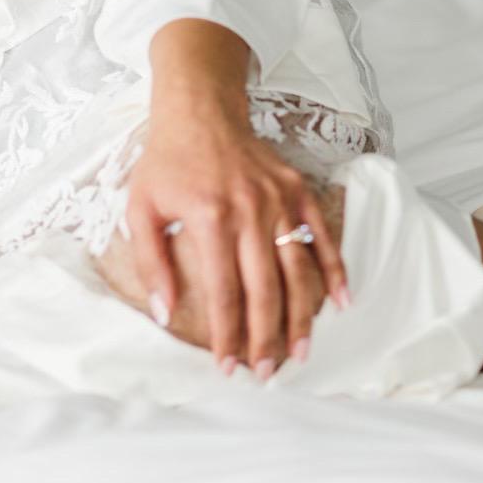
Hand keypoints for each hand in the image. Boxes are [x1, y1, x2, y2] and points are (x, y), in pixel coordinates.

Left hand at [122, 104, 350, 375]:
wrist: (200, 109)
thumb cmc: (168, 161)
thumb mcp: (141, 207)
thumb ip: (151, 262)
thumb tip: (164, 313)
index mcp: (210, 217)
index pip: (224, 292)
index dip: (228, 334)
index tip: (228, 366)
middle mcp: (250, 209)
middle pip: (265, 289)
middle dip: (267, 338)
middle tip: (267, 373)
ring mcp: (279, 199)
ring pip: (298, 269)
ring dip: (303, 316)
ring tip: (301, 353)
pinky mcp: (297, 189)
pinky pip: (321, 235)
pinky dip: (335, 269)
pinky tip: (342, 302)